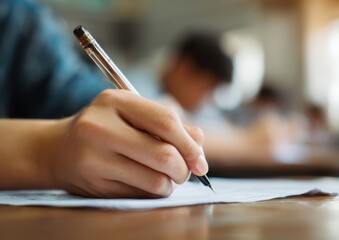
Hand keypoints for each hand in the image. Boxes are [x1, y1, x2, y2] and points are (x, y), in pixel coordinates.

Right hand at [43, 90, 207, 197]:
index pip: (167, 122)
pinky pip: (141, 195)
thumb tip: (199, 142)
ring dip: (171, 183)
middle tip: (186, 172)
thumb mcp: (132, 114)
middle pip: (164, 155)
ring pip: (155, 180)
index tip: (201, 160)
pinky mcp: (94, 185)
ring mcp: (94, 158)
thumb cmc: (106, 128)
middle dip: (185, 169)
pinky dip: (154, 191)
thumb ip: (168, 124)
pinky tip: (146, 182)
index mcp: (115, 101)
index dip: (191, 144)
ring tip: (167, 177)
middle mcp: (100, 128)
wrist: (58, 150)